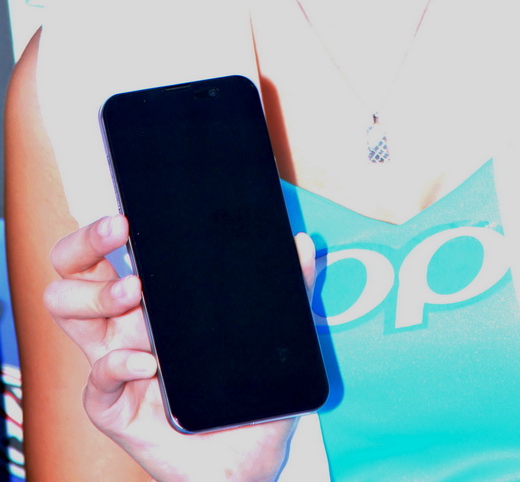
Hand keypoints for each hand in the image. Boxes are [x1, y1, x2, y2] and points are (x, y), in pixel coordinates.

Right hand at [45, 215, 316, 481]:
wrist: (249, 458)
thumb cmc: (248, 391)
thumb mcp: (275, 334)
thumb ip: (291, 288)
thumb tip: (305, 244)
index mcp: (151, 299)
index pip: (104, 251)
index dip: (101, 226)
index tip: (129, 210)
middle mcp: (123, 325)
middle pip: (70, 271)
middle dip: (85, 243)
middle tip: (122, 230)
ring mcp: (116, 364)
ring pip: (67, 312)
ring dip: (97, 294)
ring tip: (136, 292)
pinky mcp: (116, 409)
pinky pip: (96, 383)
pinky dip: (118, 364)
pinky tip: (148, 362)